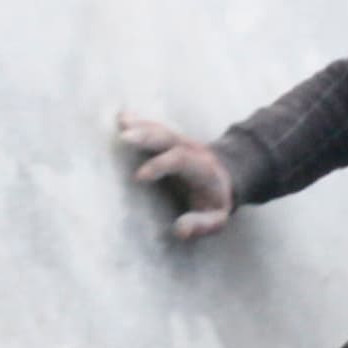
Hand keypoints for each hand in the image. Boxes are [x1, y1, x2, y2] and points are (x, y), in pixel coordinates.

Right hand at [116, 113, 235, 240]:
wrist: (226, 176)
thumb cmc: (215, 202)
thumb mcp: (217, 218)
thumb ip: (202, 224)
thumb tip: (179, 230)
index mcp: (203, 168)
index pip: (181, 160)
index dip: (160, 166)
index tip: (138, 177)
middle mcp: (192, 149)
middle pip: (169, 138)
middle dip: (146, 136)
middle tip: (124, 138)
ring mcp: (181, 141)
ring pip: (160, 130)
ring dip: (139, 126)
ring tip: (120, 121)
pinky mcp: (171, 139)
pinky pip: (154, 128)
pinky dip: (138, 122)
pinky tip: (122, 118)